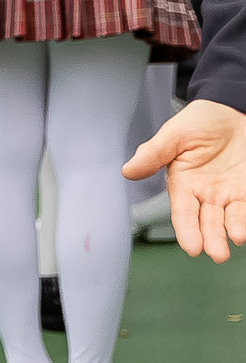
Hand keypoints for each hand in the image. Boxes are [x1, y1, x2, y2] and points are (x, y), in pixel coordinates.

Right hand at [125, 99, 245, 260]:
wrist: (232, 110)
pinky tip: (244, 230)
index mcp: (183, 183)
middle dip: (211, 239)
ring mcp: (228, 193)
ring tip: (235, 239)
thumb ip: (153, 153)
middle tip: (216, 252)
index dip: (187, 230)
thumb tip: (128, 170)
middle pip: (207, 222)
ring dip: (231, 233)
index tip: (192, 247)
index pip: (183, 212)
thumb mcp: (174, 134)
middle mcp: (205, 193)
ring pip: (229, 220)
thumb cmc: (200, 120)